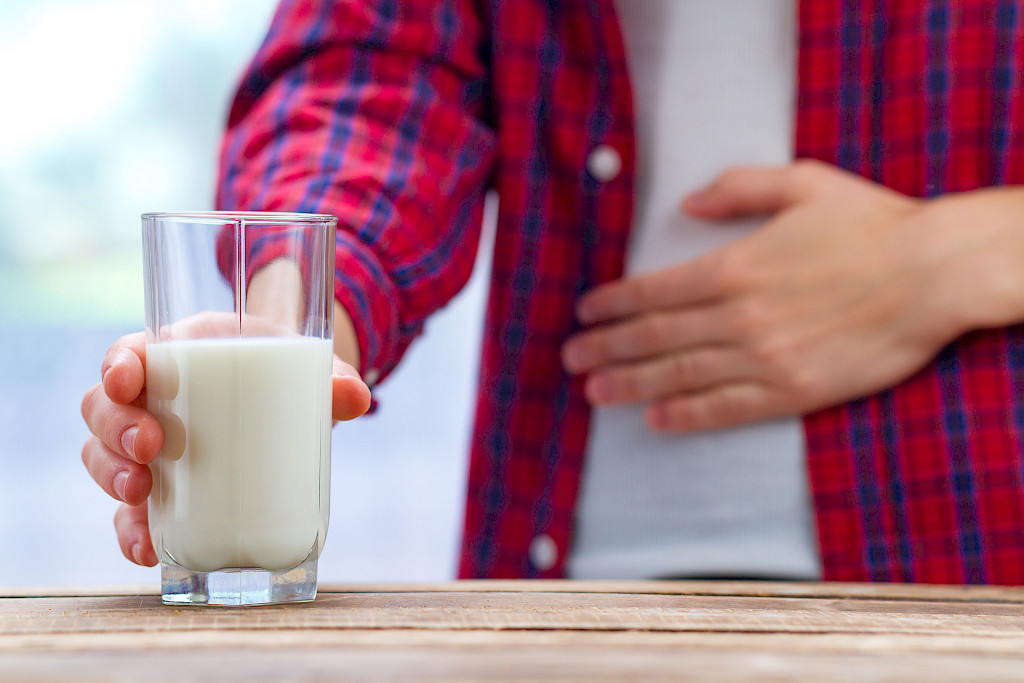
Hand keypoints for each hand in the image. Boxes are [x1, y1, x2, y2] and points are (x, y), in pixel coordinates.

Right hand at [80, 310, 369, 565]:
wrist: (293, 403)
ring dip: (113, 475)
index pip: (131, 353)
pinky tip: (147, 548)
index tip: (128, 380)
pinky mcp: (162, 492)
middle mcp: (154, 400)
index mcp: (182, 355)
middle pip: (103, 407)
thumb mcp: (310, 370)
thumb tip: (357, 396)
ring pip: (103, 456)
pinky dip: (130, 531)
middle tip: (150, 446)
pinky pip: (129, 512)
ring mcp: (151, 449)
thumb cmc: (287, 375)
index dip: (119, 365)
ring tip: (141, 493)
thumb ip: (335, 380)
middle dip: (116, 428)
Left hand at [562, 160, 1017, 431]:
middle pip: (654, 337)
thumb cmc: (870, 224)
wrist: (934, 274)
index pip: (654, 291)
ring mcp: (764, 358)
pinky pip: (727, 408)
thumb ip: (737, 188)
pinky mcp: (793, 391)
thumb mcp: (802, 182)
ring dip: (630, 384)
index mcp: (735, 265)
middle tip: (570, 358)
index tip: (584, 314)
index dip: (613, 305)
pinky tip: (656, 419)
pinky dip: (687, 416)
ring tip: (593, 391)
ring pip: (680, 375)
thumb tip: (686, 201)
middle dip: (606, 348)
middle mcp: (739, 316)